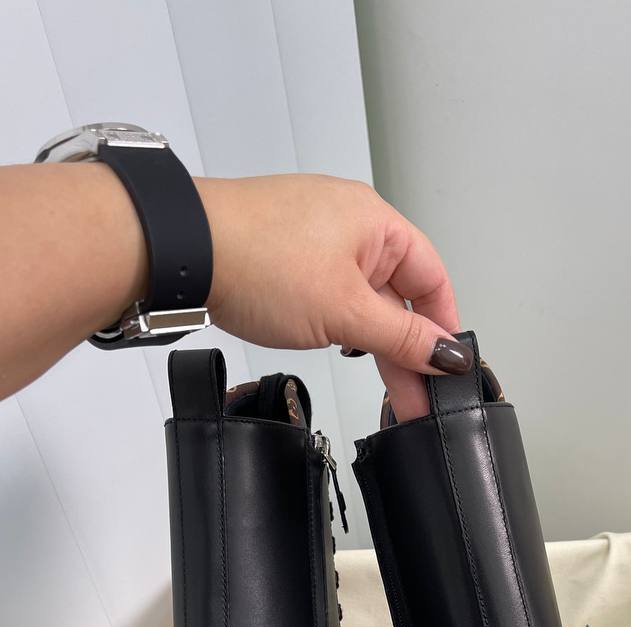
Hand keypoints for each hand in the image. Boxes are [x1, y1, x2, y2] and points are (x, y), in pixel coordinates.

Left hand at [197, 173, 465, 420]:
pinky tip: (344, 350)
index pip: (432, 278)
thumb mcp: (346, 312)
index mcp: (376, 223)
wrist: (180, 252)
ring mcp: (315, 239)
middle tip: (417, 400)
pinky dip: (343, 326)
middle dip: (409, 349)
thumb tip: (449, 354)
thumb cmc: (257, 260)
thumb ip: (402, 337)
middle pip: (398, 294)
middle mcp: (350, 224)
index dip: (444, 326)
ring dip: (375, 342)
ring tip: (387, 389)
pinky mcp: (285, 257)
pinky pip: (331, 295)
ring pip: (363, 299)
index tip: (448, 370)